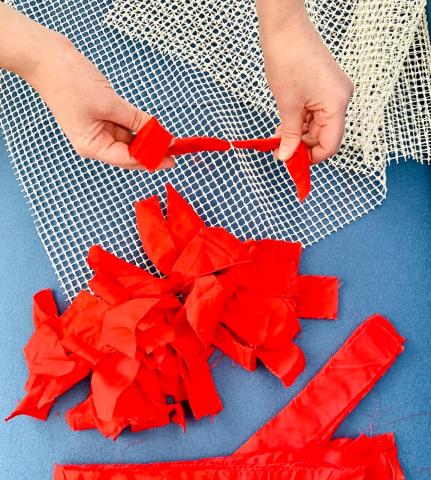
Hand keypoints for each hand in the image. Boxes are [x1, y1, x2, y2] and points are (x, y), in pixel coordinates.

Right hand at [26, 35, 173, 169]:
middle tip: (174, 150)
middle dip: (150, 151)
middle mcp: (95, 141)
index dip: (150, 160)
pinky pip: (124, 125)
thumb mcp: (109, 103)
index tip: (170, 158)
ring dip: (146, 138)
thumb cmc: (70, 81)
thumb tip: (157, 132)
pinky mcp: (100, 115)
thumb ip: (135, 120)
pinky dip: (138, 126)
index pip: (126, 160)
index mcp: (92, 145)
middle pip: (128, 153)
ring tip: (166, 138)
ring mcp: (97, 128)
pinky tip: (152, 126)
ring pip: (128, 139)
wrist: (48, 57)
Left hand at [257, 2, 353, 163]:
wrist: (284, 28)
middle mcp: (339, 98)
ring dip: (298, 134)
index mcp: (337, 103)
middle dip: (302, 145)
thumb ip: (289, 134)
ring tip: (278, 138)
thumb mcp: (288, 105)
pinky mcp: (322, 86)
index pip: (331, 144)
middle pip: (324, 135)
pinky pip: (313, 112)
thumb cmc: (288, 58)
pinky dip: (299, 121)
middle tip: (281, 151)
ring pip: (316, 125)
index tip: (294, 164)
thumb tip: (286, 156)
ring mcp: (332, 91)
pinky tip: (283, 126)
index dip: (313, 157)